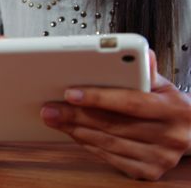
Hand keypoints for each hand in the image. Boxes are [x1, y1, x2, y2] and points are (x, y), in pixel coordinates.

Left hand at [40, 50, 190, 179]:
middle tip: (49, 107)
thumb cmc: (168, 106)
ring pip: (107, 142)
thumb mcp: (163, 85)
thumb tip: (142, 54)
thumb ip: (146, 71)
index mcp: (174, 110)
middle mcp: (170, 136)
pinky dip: (87, 143)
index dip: (98, 98)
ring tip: (54, 117)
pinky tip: (72, 132)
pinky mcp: (147, 172)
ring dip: (75, 130)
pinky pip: (109, 157)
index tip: (70, 93)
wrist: (190, 135)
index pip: (130, 103)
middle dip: (75, 115)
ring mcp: (159, 158)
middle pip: (112, 125)